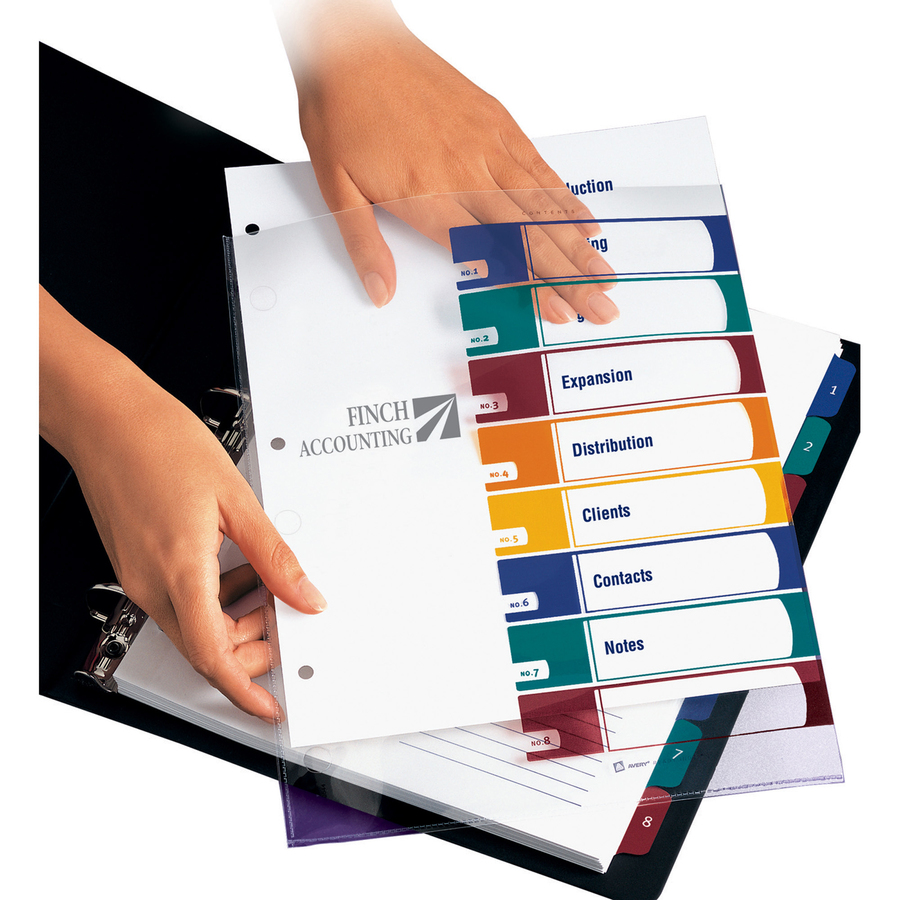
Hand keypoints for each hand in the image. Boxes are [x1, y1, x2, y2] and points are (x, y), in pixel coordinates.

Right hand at [40, 288, 324, 720]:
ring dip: (232, 622)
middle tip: (284, 623)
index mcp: (180, 570)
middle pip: (204, 646)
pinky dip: (212, 598)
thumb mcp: (236, 499)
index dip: (244, 688)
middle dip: (248, 650)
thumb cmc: (162, 442)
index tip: (268, 705)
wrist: (107, 415)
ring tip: (265, 586)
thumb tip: (305, 594)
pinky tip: (235, 566)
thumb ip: (275, 555)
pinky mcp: (135, 562)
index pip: (212, 655)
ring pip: (191, 625)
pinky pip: (178, 600)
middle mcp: (151, 582)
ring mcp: (139, 574)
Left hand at [290, 1, 616, 323]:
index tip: (557, 312)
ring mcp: (488, 145)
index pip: (490, 255)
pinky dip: (566, 200)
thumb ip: (364, 245)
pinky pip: (541, 169)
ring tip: (605, 275)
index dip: (529, 287)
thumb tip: (379, 290)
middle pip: (530, 237)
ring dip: (579, 246)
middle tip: (602, 306)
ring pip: (544, 206)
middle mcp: (467, 173)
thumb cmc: (344, 110)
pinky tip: (585, 222)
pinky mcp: (497, 123)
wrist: (351, 43)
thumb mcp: (336, 187)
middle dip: (571, 278)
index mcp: (429, 196)